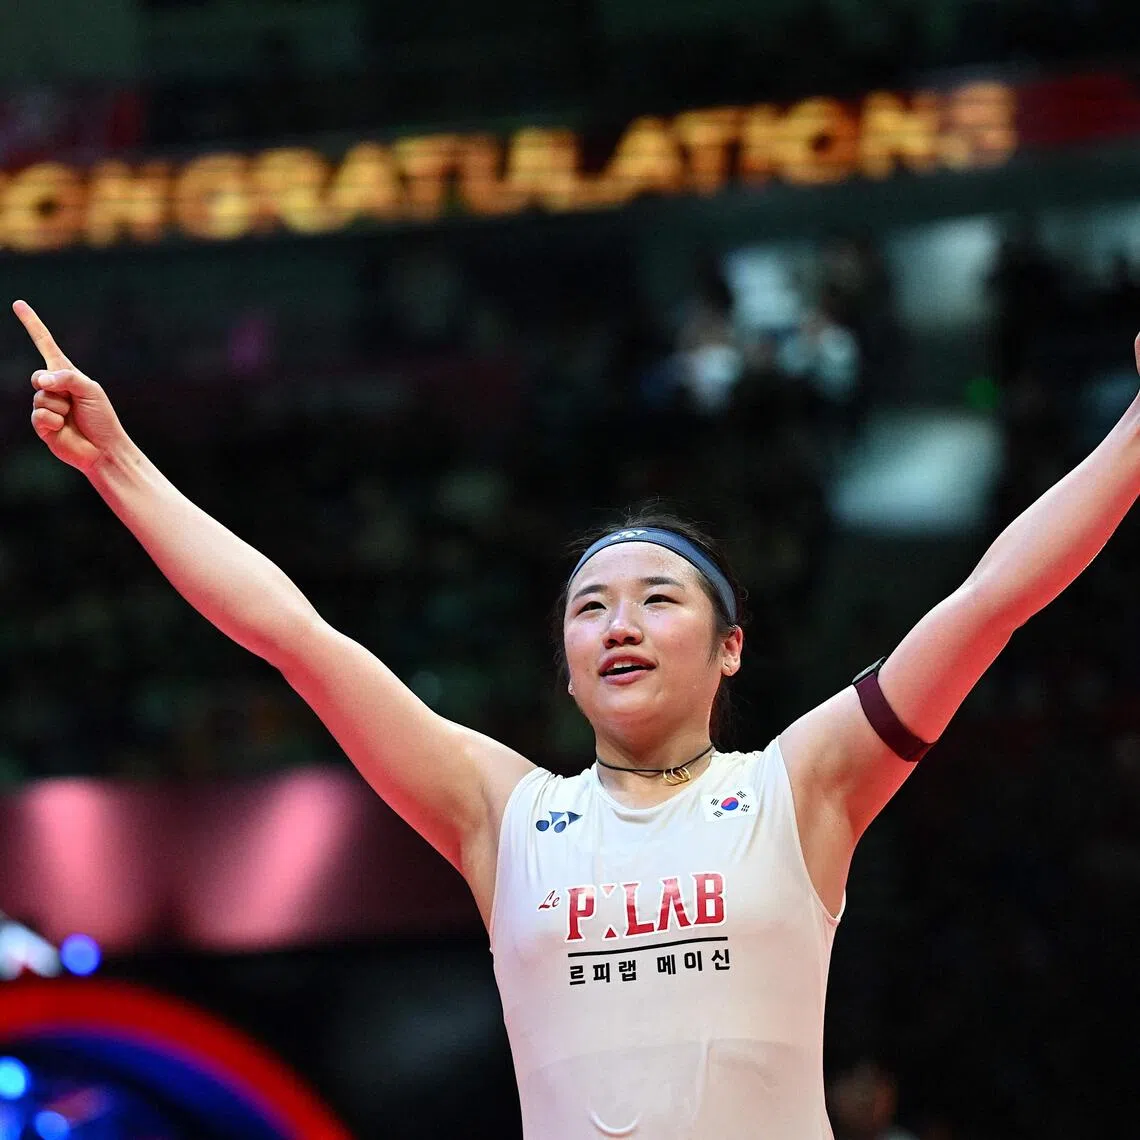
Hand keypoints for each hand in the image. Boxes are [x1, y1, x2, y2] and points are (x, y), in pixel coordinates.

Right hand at [14, 300, 128, 473]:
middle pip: (37, 376)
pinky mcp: (41, 425)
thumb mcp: (89, 390)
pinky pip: (39, 415)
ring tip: (72, 418)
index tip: (18, 304)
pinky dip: (53, 421)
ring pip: (40, 398)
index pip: (45, 345)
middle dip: (54, 387)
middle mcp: (53, 388)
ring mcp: (45, 406)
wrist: (104, 449)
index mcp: (66, 374)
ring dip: (59, 408)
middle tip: (73, 402)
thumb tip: (41, 381)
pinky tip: (63, 429)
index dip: (32, 325)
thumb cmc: (102, 418)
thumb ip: (67, 378)